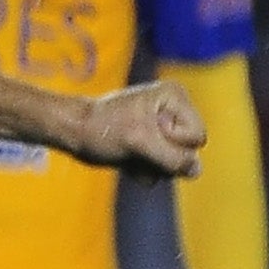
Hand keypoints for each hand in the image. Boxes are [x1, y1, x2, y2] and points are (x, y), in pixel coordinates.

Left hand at [63, 80, 203, 177]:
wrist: (72, 132)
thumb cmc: (101, 129)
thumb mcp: (140, 142)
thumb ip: (173, 158)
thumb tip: (196, 171)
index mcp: (176, 97)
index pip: (197, 138)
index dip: (173, 143)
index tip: (143, 132)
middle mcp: (174, 109)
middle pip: (189, 152)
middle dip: (162, 157)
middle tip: (134, 146)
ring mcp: (164, 128)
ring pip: (175, 164)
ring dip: (150, 166)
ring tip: (127, 152)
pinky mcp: (152, 144)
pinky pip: (160, 168)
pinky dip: (142, 169)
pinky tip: (124, 159)